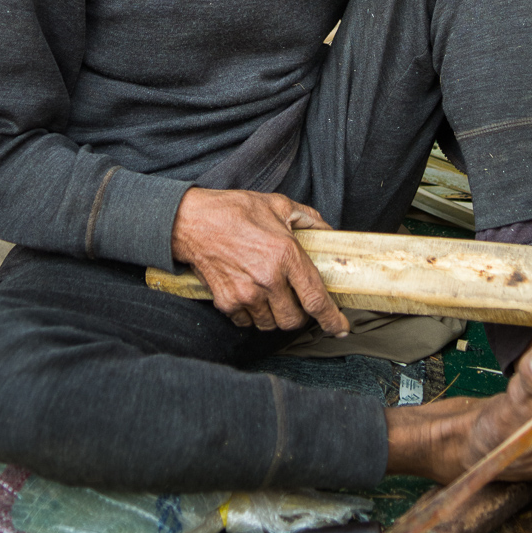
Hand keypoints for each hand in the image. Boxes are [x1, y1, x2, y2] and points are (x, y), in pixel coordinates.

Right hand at [170, 187, 349, 336]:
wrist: (191, 221)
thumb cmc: (233, 211)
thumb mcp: (277, 205)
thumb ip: (308, 219)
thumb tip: (327, 231)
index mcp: (286, 255)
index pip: (316, 299)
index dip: (331, 319)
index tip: (340, 327)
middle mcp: (268, 279)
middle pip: (294, 320)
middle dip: (299, 315)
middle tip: (295, 300)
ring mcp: (246, 294)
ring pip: (271, 324)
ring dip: (275, 315)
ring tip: (269, 294)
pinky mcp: (227, 302)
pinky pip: (247, 322)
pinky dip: (252, 314)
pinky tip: (250, 294)